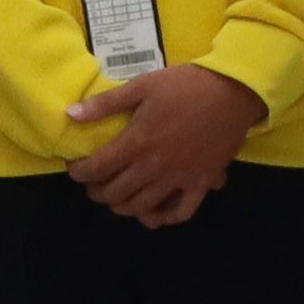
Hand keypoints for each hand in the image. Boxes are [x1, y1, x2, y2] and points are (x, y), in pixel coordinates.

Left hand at [65, 62, 255, 225]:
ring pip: (142, 207)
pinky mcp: (201, 184)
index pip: (97, 168)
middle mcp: (154, 167)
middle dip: (97, 192)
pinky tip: (155, 214)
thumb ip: (105, 103)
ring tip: (117, 199)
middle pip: (115, 193)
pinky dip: (165, 218)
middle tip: (94, 184)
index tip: (75, 168)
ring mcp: (178, 179)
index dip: (79, 173)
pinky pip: (181, 212)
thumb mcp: (142, 85)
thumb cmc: (185, 85)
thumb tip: (70, 114)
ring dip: (123, 207)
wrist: (233, 92)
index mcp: (137, 143)